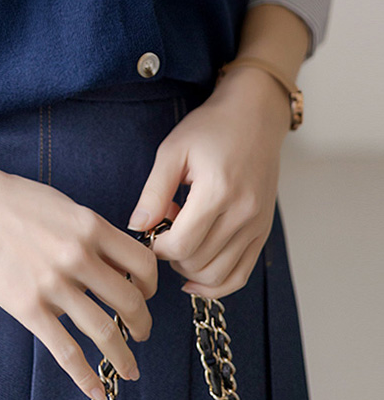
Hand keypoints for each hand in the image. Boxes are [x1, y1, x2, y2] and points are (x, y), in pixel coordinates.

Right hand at [0, 159, 164, 399]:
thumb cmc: (16, 200)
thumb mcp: (66, 206)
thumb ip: (93, 233)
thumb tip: (117, 262)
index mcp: (91, 226)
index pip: (143, 263)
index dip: (152, 285)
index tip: (147, 294)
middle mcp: (79, 256)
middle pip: (130, 301)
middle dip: (142, 324)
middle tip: (142, 333)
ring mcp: (53, 284)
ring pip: (104, 331)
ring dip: (123, 356)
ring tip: (129, 368)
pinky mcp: (28, 307)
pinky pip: (65, 351)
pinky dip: (86, 377)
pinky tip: (97, 390)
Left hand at [126, 67, 290, 299]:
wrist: (254, 117)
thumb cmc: (211, 128)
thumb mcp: (173, 151)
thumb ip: (154, 192)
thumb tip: (137, 227)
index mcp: (218, 191)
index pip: (181, 245)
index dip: (157, 247)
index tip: (149, 231)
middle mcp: (243, 213)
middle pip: (199, 263)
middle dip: (171, 257)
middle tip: (163, 230)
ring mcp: (257, 226)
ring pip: (219, 275)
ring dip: (191, 270)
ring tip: (180, 242)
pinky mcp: (263, 232)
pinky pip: (241, 274)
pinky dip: (216, 283)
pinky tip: (194, 275)